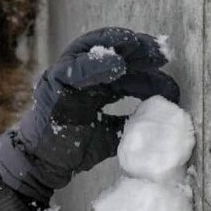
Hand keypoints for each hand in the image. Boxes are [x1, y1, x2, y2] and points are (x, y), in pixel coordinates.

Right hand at [0, 27, 179, 203]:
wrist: (44, 164)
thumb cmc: (74, 149)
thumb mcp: (111, 133)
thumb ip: (130, 121)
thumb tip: (160, 116)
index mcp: (95, 85)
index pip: (124, 66)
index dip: (145, 63)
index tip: (166, 62)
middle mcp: (82, 76)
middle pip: (112, 51)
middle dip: (138, 48)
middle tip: (162, 51)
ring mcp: (67, 77)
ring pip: (92, 49)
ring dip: (118, 46)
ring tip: (140, 46)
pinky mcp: (54, 84)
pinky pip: (75, 69)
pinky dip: (95, 65)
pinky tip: (117, 64)